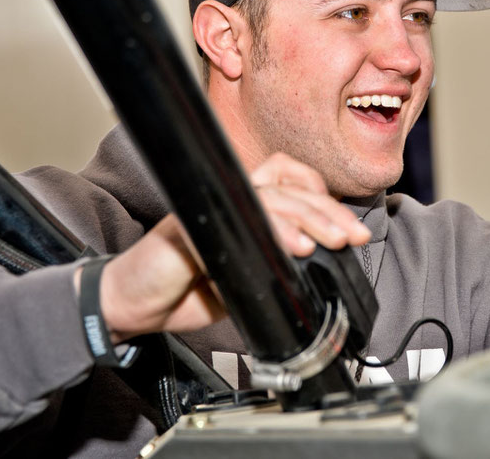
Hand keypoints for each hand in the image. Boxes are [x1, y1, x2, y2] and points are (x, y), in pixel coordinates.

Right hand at [82, 152, 370, 342]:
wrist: (136, 307)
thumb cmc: (190, 289)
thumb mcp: (250, 276)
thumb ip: (280, 263)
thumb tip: (326, 264)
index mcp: (245, 204)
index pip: (294, 183)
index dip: (326, 200)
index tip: (352, 230)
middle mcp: (228, 196)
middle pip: (290, 188)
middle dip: (329, 212)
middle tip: (353, 236)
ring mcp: (210, 206)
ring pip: (271, 197)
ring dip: (309, 218)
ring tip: (333, 241)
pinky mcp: (191, 225)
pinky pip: (239, 220)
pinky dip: (273, 232)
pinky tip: (295, 249)